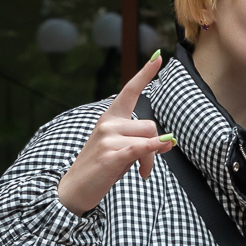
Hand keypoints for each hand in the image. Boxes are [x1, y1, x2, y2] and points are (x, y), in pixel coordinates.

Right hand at [54, 52, 176, 215]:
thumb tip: (170, 141)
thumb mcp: (124, 149)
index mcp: (110, 117)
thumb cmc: (103, 166)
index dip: (145, 74)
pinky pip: (139, 148)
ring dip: (151, 159)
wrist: (75, 188)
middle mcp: (108, 123)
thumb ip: (145, 141)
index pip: (130, 91)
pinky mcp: (110, 156)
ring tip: (141, 171)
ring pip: (149, 141)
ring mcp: (107, 138)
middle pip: (151, 125)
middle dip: (156, 145)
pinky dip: (151, 151)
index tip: (158, 57)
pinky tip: (153, 159)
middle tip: (147, 164)